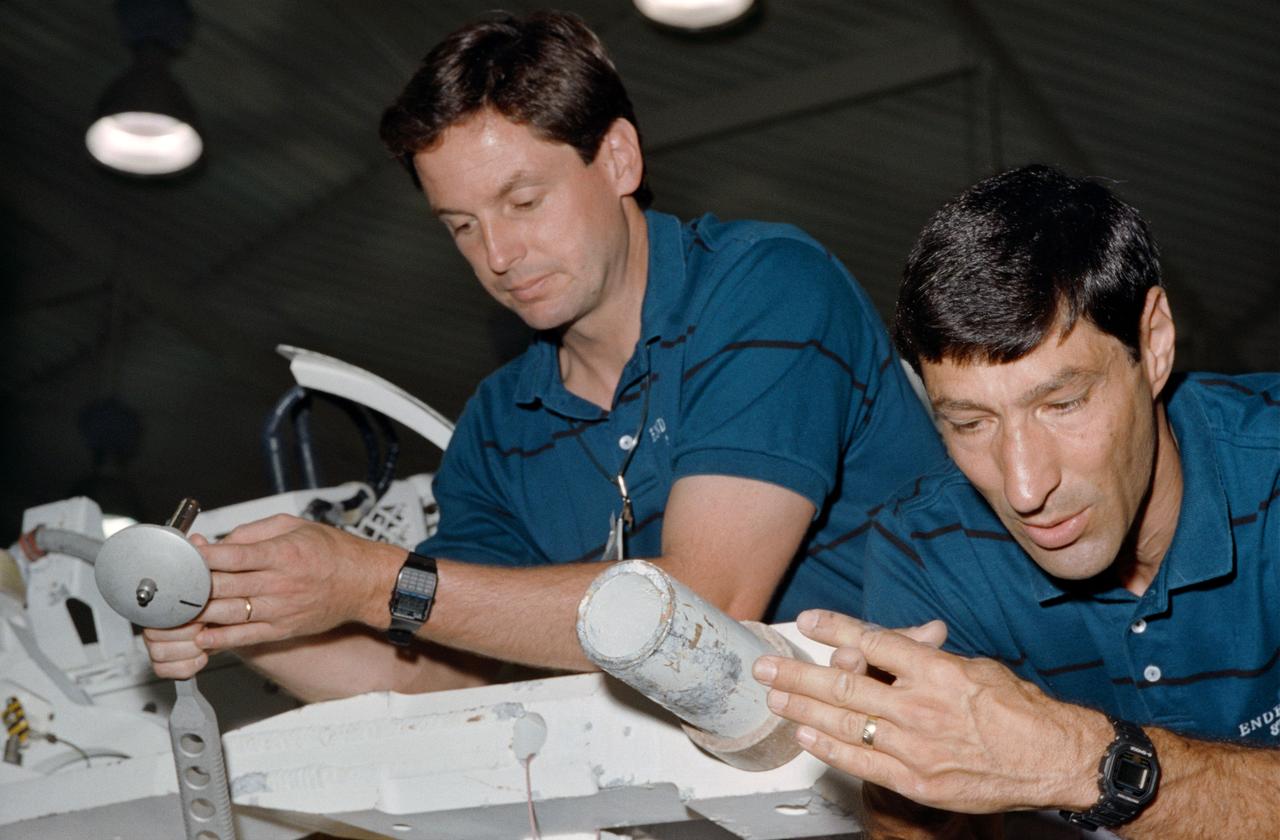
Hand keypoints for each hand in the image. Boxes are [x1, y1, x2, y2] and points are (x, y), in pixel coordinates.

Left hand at [142, 515, 399, 667]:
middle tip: (169, 583)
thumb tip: (219, 542)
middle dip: (193, 585)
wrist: (363, 583)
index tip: (182, 554)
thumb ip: (254, 533)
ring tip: (177, 609)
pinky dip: (220, 638)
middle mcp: (280, 583)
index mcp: (282, 553)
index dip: (202, 556)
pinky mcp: (283, 629)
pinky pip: (245, 636)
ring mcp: (281, 609)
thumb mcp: (295, 526)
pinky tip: (201, 634)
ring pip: (229, 613)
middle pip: (225, 586)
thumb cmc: (331, 551)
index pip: (233, 556)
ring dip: (199, 613)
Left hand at [753, 609, 1107, 814]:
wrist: (1053, 758)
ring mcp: (915, 746)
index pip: (873, 642)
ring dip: (803, 708)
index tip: (808, 621)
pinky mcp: (916, 780)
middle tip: (765, 666)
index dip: (835, 630)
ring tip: (775, 697)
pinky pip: (861, 761)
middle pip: (844, 683)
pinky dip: (829, 747)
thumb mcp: (976, 666)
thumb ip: (929, 656)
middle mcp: (919, 706)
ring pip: (845, 722)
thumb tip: (896, 643)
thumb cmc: (1020, 708)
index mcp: (936, 670)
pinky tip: (806, 734)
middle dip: (798, 674)